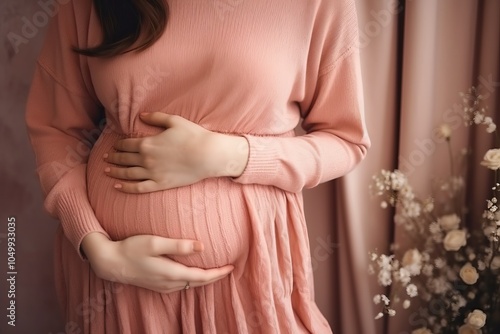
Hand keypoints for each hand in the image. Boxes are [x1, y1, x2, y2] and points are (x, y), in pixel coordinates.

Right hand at [81, 232, 233, 292]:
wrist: (110, 263)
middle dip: (215, 277)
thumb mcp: (155, 243)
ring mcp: (163, 286)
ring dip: (205, 278)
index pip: (202, 276)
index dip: (218, 273)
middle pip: (199, 282)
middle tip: (229, 268)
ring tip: (217, 269)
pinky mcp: (158, 284)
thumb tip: (202, 246)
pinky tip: (195, 272)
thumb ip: (178, 245)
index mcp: (172, 273)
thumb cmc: (131, 249)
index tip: (231, 267)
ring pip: (191, 284)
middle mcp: (169, 283)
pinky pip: (182, 284)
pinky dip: (194, 279)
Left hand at [104, 112, 248, 192]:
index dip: (118, 145)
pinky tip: (118, 187)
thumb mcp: (175, 121)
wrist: (207, 155)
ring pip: (128, 174)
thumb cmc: (193, 136)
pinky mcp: (160, 184)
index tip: (113, 145)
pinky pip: (139, 188)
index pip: (126, 144)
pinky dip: (126, 188)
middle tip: (105, 158)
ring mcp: (152, 173)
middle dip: (113, 157)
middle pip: (124, 159)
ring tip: (107, 171)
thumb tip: (141, 115)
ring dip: (115, 172)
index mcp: (148, 143)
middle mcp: (146, 159)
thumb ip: (156, 118)